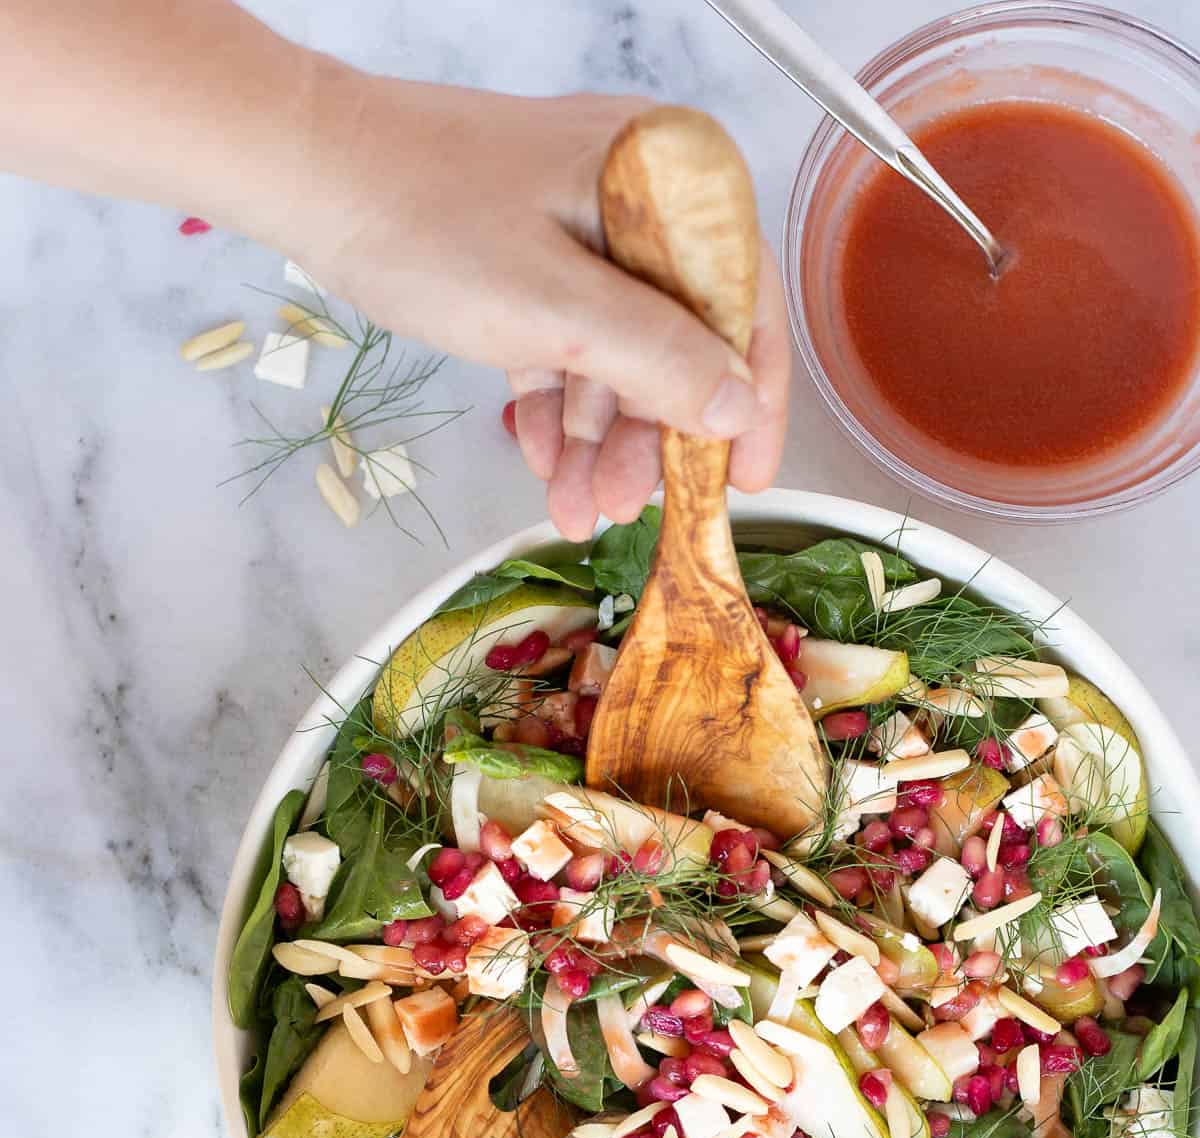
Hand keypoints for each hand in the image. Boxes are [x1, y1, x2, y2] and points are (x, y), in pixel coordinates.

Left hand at [286, 81, 790, 539]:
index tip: (745, 475)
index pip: (747, 299)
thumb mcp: (556, 306)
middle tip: (629, 505)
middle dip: (653, 436)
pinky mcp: (534, 258)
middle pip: (682, 337)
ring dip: (600, 437)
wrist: (308, 176)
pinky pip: (568, 345)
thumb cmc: (424, 215)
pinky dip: (557, 406)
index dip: (753, 397)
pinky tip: (540, 459)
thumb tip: (735, 410)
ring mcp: (584, 228)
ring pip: (619, 353)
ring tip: (576, 506)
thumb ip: (658, 358)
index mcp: (669, 179)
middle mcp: (639, 198)